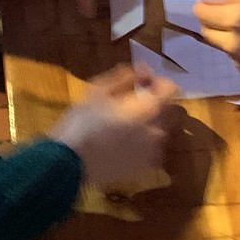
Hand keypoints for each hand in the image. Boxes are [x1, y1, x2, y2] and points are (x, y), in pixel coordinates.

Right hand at [48, 66, 177, 186]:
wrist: (68, 163)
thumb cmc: (82, 122)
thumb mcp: (99, 91)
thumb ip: (126, 77)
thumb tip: (144, 70)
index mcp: (149, 110)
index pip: (170, 89)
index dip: (157, 81)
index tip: (141, 79)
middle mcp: (157, 131)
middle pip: (166, 110)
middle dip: (152, 101)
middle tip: (129, 100)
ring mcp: (151, 153)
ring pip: (158, 130)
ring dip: (148, 123)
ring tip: (123, 123)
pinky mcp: (142, 169)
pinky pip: (149, 149)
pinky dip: (141, 142)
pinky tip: (121, 142)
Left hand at [195, 0, 239, 87]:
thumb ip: (234, 2)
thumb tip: (210, 4)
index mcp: (238, 17)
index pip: (202, 13)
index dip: (204, 8)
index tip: (210, 7)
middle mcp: (233, 41)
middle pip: (205, 32)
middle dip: (212, 24)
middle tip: (230, 19)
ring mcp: (238, 60)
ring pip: (221, 46)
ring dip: (228, 39)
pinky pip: (235, 59)